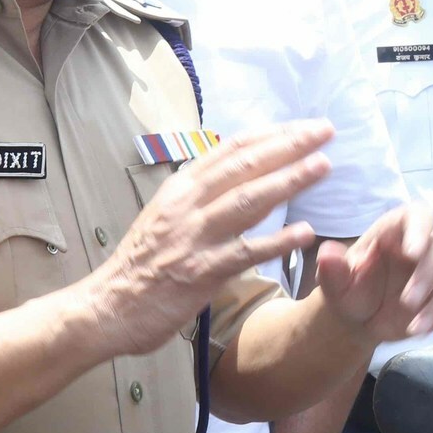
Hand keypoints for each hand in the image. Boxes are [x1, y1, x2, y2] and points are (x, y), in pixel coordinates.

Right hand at [83, 122, 334, 357]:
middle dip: (288, 146)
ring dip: (287, 181)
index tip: (303, 126)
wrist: (108, 306)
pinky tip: (305, 232)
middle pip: (244, 166)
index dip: (271, 134)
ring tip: (322, 167)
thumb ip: (202, 195)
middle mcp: (187, 204)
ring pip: (247, 201)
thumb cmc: (143, 263)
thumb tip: (241, 176)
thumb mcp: (168, 215)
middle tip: (324, 132)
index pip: (231, 149)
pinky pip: (244, 252)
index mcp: (181, 187)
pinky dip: (275, 241)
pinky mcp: (200, 271)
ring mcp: (193, 236)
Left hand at [312, 201, 432, 345]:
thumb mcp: (335, 284)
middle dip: (430, 274)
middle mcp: (425, 247)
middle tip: (406, 303)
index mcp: (397, 231)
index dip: (420, 229)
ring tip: (414, 329)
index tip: (412, 253)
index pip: (419, 215)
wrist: (360, 320)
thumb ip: (332, 270)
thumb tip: (327, 254)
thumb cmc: (350, 291)